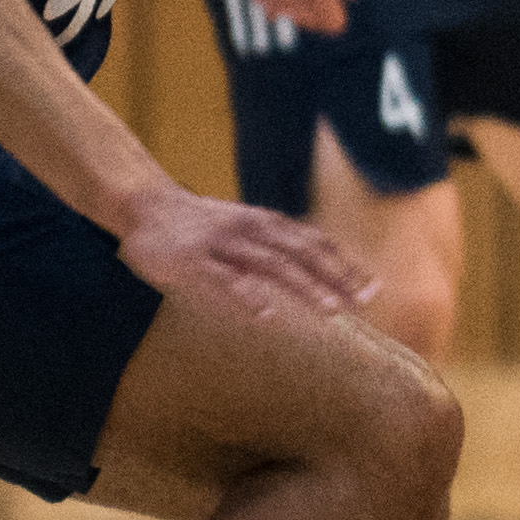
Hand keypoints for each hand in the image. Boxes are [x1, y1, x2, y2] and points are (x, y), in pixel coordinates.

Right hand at [114, 182, 376, 320]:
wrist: (146, 205)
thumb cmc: (203, 223)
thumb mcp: (247, 226)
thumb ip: (279, 244)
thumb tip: (320, 268)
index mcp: (267, 223)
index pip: (315, 244)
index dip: (344, 265)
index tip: (373, 288)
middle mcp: (251, 229)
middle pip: (302, 253)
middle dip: (335, 278)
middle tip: (362, 302)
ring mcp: (222, 243)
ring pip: (271, 265)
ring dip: (305, 287)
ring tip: (332, 310)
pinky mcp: (193, 259)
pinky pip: (224, 278)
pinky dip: (248, 295)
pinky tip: (268, 314)